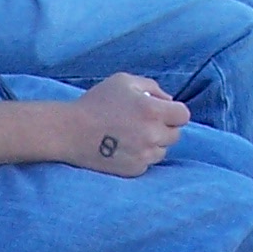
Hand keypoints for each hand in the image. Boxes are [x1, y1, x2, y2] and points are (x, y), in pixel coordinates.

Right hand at [65, 72, 190, 175]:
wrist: (69, 131)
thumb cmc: (95, 103)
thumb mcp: (123, 81)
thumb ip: (151, 87)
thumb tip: (169, 102)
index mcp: (153, 111)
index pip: (184, 116)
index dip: (174, 113)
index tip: (161, 113)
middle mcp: (152, 134)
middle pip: (175, 135)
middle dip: (163, 128)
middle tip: (143, 124)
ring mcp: (144, 155)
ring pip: (162, 151)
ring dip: (153, 144)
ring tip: (131, 137)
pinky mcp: (134, 170)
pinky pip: (147, 163)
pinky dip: (140, 157)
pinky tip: (123, 148)